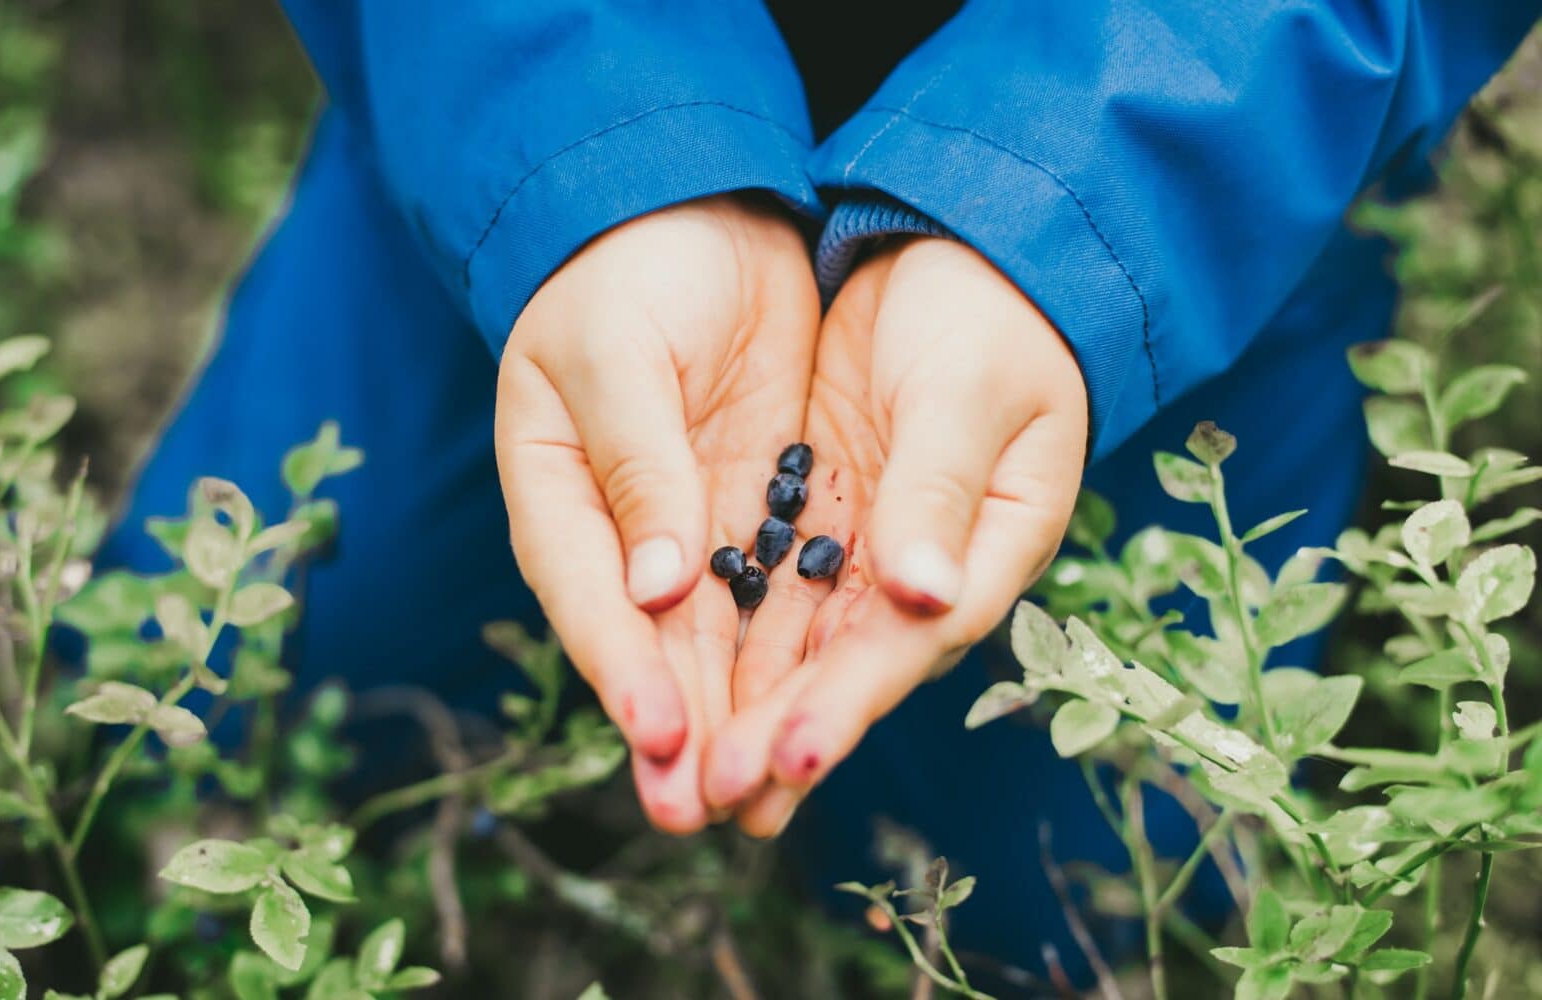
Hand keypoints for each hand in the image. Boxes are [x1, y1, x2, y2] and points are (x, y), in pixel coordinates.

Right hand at [494, 194, 818, 832]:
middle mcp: (622, 526)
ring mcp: (695, 525)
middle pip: (651, 642)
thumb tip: (657, 586)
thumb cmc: (628, 267)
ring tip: (757, 798)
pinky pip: (782, 594)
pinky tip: (814, 715)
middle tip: (704, 812)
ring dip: (736, 716)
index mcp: (557, 487)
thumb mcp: (616, 352)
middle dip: (679, 729)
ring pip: (720, 638)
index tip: (660, 735)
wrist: (701, 208)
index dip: (620, 667)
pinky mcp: (762, 510)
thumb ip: (637, 463)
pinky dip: (796, 656)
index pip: (586, 592)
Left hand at [702, 237, 1088, 834]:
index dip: (847, 701)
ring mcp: (877, 549)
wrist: (963, 249)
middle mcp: (936, 570)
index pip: (911, 639)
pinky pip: (774, 598)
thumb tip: (923, 600)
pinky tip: (686, 698)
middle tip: (710, 801)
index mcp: (993, 546)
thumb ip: (938, 489)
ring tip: (688, 788)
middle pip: (850, 668)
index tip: (785, 758)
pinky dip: (734, 648)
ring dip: (748, 713)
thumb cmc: (987, 311)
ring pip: (805, 648)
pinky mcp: (828, 521)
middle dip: (778, 734)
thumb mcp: (967, 389)